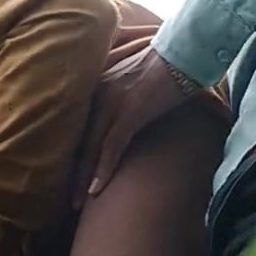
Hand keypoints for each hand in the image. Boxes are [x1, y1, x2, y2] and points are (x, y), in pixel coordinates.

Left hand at [76, 47, 195, 203]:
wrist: (186, 50)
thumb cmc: (172, 66)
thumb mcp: (145, 83)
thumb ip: (141, 98)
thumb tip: (167, 117)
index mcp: (100, 86)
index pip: (81, 127)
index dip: (76, 155)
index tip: (71, 178)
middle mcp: (100, 94)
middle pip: (81, 141)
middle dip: (75, 173)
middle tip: (69, 201)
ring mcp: (112, 102)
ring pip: (91, 147)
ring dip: (84, 178)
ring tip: (78, 204)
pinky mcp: (129, 110)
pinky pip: (111, 145)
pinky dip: (103, 168)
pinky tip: (96, 189)